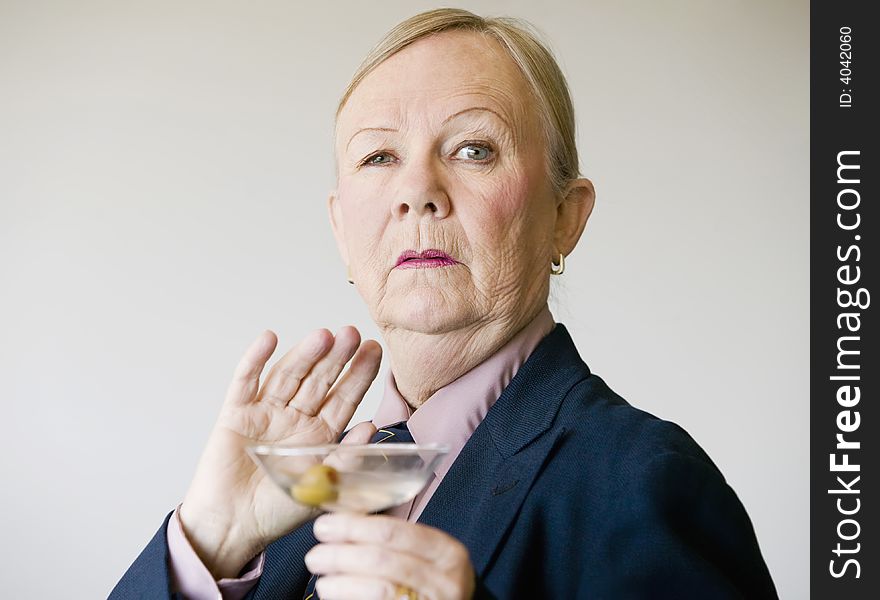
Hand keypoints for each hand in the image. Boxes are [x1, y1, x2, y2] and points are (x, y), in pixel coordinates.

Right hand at [179, 327, 381, 578]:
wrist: (232, 528)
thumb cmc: (276, 512)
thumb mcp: (321, 489)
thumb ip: (346, 458)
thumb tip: (371, 428)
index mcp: (319, 435)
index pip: (344, 397)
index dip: (359, 374)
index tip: (374, 350)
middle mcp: (295, 418)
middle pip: (319, 380)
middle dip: (336, 357)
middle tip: (351, 334)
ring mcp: (266, 413)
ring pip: (288, 375)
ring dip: (304, 354)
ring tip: (322, 336)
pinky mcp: (236, 414)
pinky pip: (246, 381)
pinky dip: (256, 359)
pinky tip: (269, 339)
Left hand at [305, 514, 475, 599]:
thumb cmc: (431, 582)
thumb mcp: (426, 556)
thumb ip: (393, 540)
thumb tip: (341, 521)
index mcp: (447, 552)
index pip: (394, 532)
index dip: (354, 527)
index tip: (325, 525)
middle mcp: (445, 580)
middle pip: (382, 560)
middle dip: (342, 555)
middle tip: (315, 555)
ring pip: (379, 590)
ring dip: (342, 583)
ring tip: (322, 579)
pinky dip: (350, 599)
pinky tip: (335, 592)